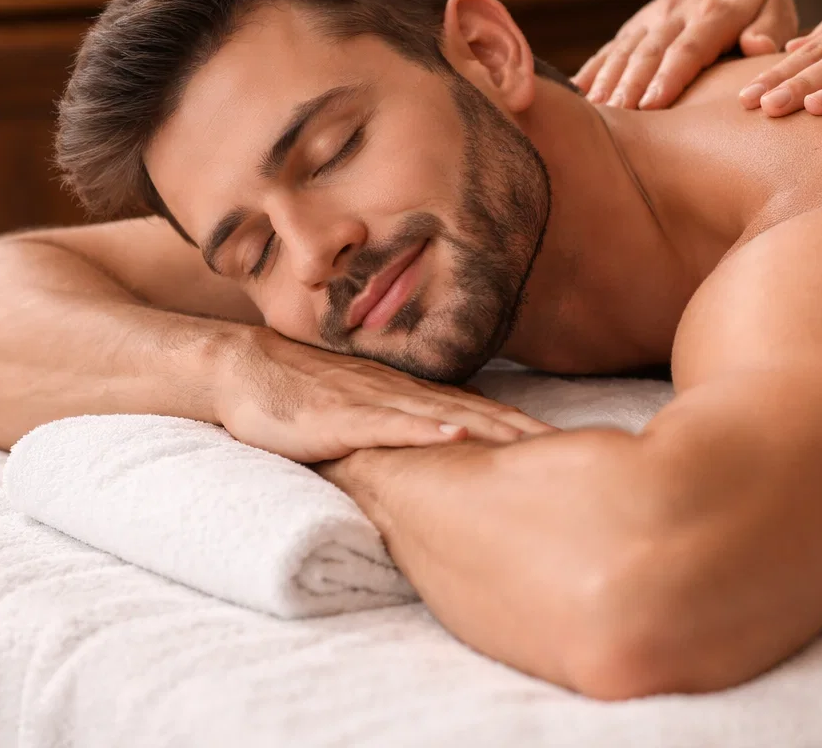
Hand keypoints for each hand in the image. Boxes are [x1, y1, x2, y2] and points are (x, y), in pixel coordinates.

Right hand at [215, 326, 554, 462]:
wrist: (245, 369)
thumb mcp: (363, 414)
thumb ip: (403, 429)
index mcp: (411, 397)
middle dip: (525, 433)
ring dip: (491, 429)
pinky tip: (455, 434)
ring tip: (534, 445)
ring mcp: (373, 403)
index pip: (481, 414)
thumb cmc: (302, 397)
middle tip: (576, 452)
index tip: (570, 447)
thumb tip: (445, 448)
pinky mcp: (340, 418)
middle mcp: (402, 395)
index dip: (524, 429)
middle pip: (477, 414)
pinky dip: (424, 430)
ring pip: (443, 417)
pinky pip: (388, 424)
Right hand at [574, 0, 797, 109]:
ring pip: (625, 49)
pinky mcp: (638, 24)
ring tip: (592, 110)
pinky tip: (574, 91)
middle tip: (614, 117)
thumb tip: (755, 46)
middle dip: (629, 85)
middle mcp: (676, 13)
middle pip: (649, 52)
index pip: (688, 48)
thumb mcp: (777, 7)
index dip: (668, 76)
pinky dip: (593, 68)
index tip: (652, 104)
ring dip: (607, 79)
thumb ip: (770, 29)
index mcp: (713, 13)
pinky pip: (612, 47)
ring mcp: (652, 18)